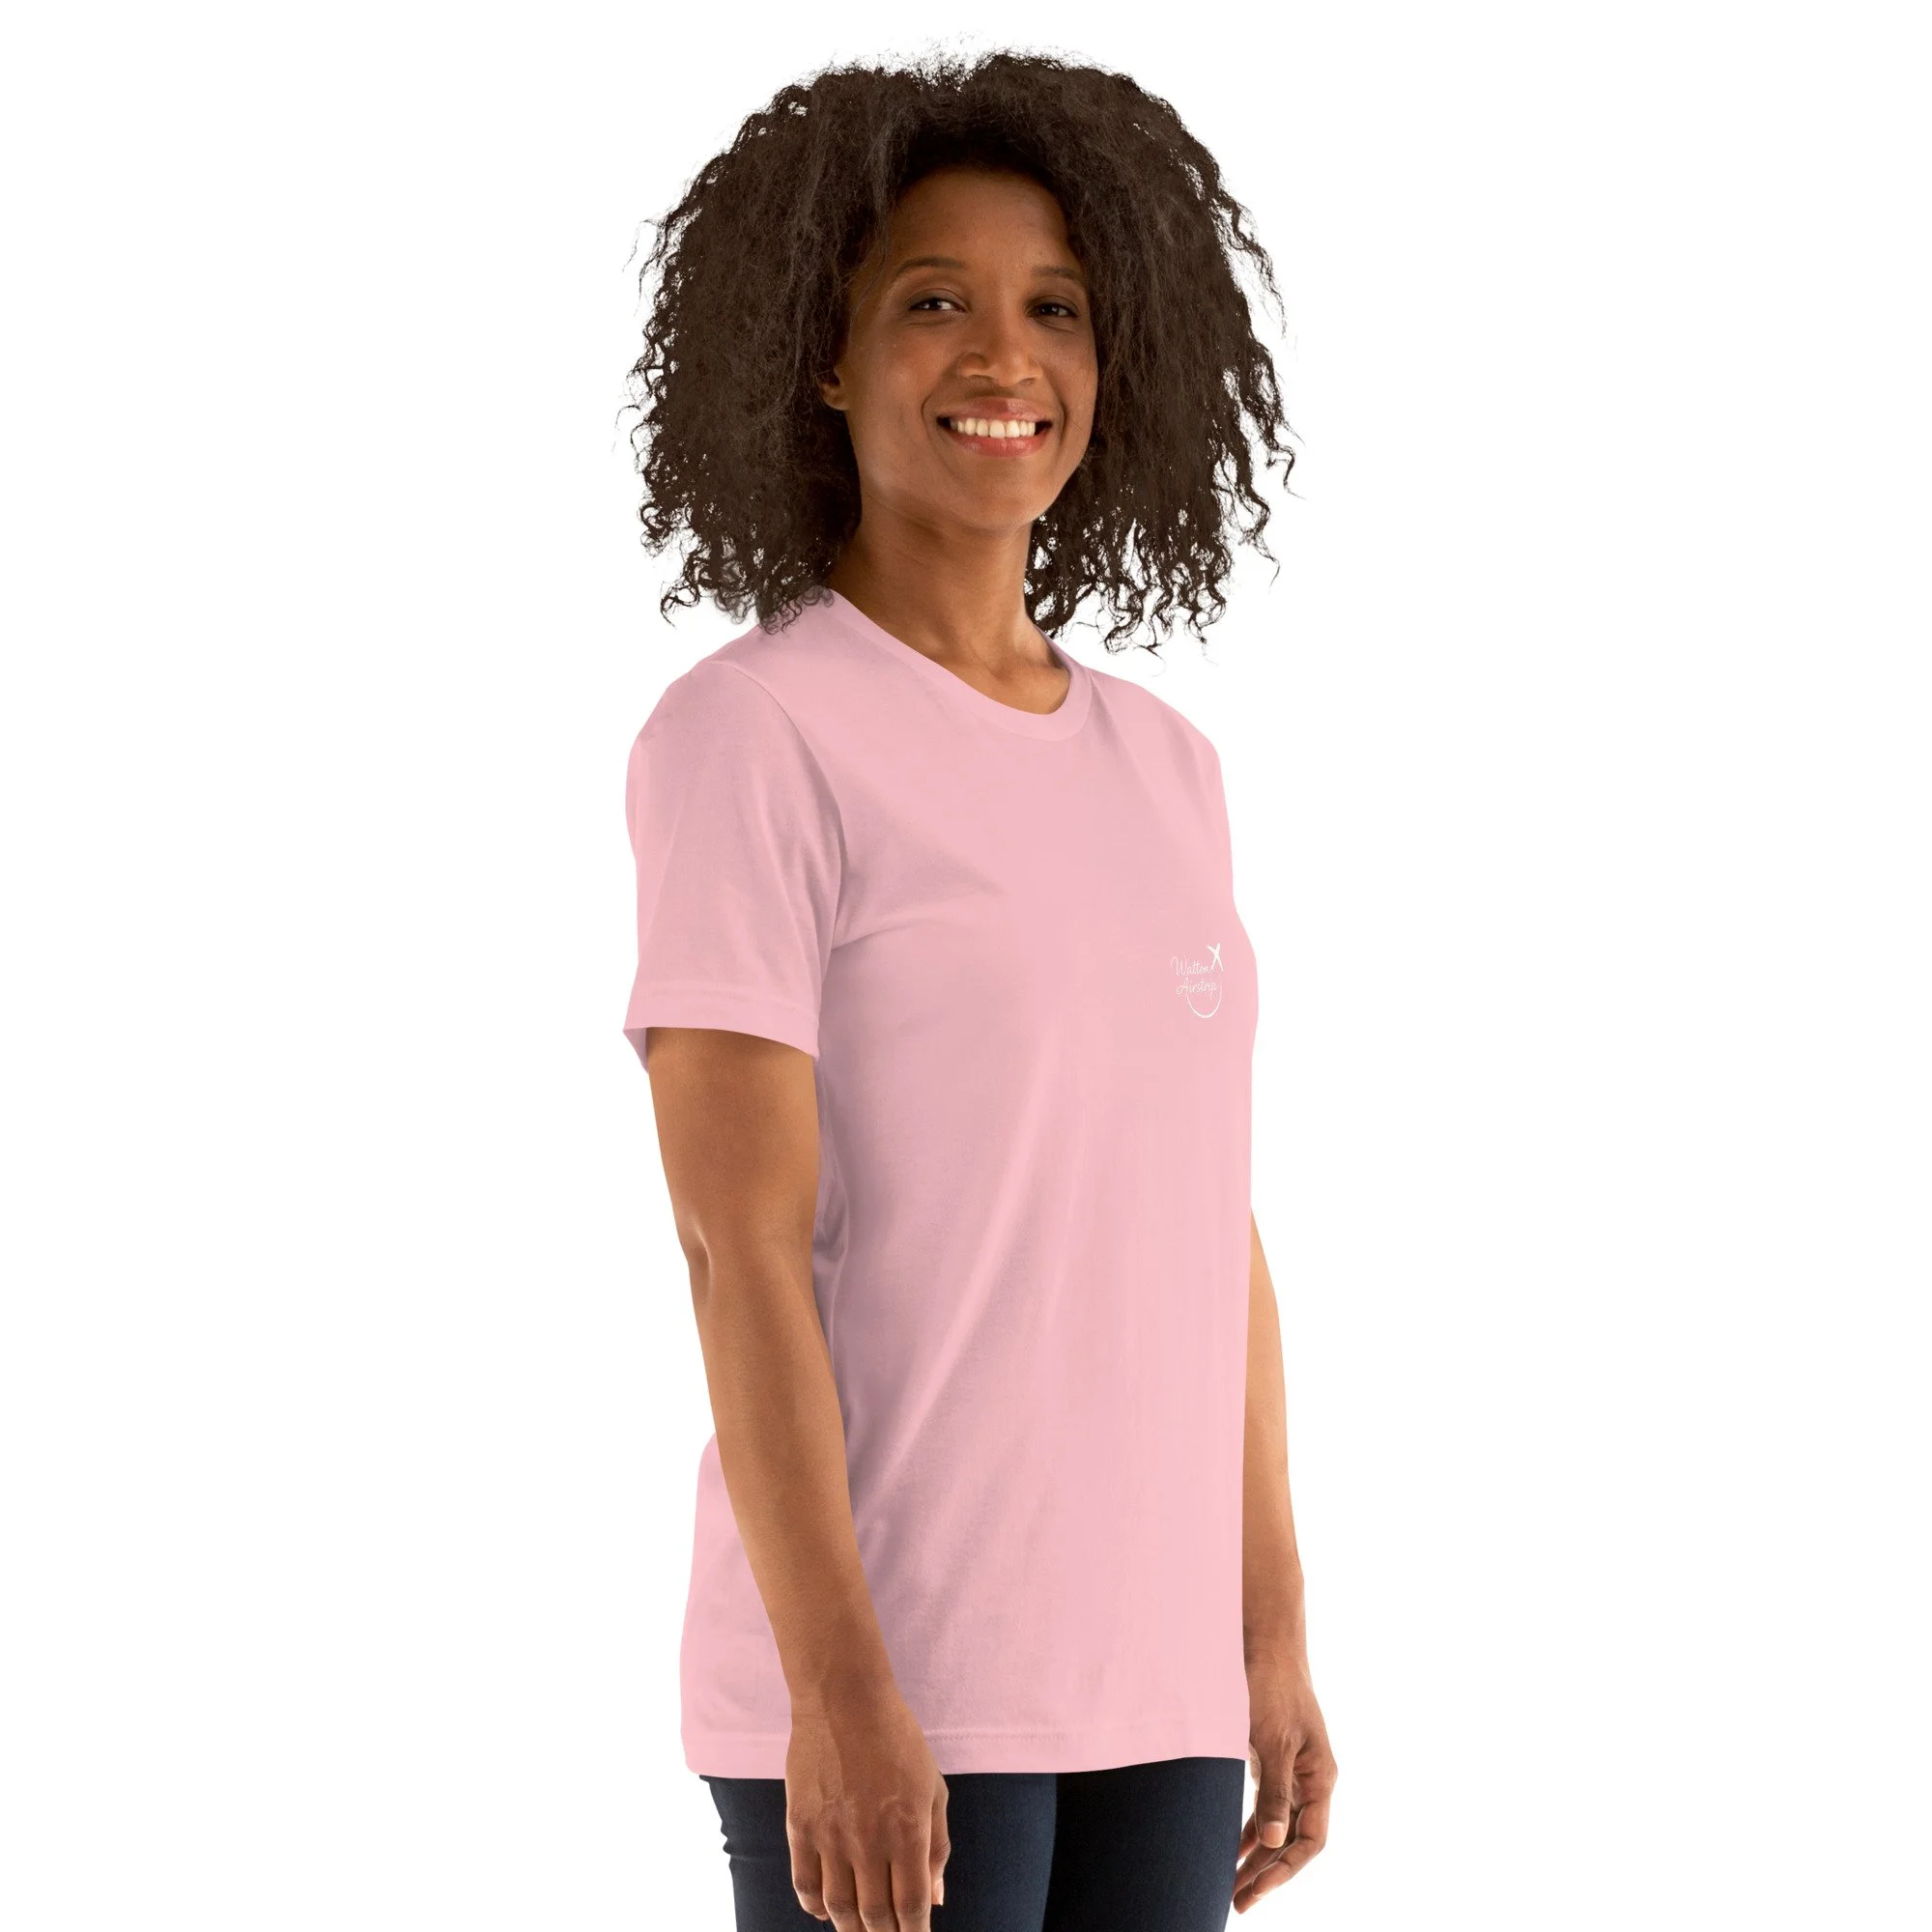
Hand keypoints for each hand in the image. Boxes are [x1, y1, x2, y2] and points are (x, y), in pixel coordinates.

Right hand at [784, 1681, 949, 1929]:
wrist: (845, 1701)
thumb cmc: (897, 1740)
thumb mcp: (933, 1788)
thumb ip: (937, 1846)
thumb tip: (937, 1898)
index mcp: (908, 1832)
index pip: (911, 1906)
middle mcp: (869, 1841)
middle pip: (875, 1914)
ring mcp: (831, 1836)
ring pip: (839, 1906)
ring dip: (850, 1927)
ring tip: (858, 1930)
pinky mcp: (800, 1825)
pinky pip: (804, 1882)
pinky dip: (814, 1906)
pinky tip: (823, 1911)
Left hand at [1233, 1652, 1336, 1912]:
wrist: (1265, 1642)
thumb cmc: (1272, 1686)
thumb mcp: (1272, 1740)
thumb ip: (1275, 1791)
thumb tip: (1270, 1842)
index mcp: (1321, 1778)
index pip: (1310, 1840)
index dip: (1285, 1868)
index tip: (1257, 1888)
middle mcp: (1311, 1779)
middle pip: (1293, 1840)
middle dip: (1268, 1873)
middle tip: (1237, 1902)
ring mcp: (1293, 1770)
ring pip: (1278, 1826)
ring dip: (1257, 1856)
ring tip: (1232, 1887)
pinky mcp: (1273, 1759)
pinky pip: (1266, 1807)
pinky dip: (1250, 1829)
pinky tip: (1233, 1849)